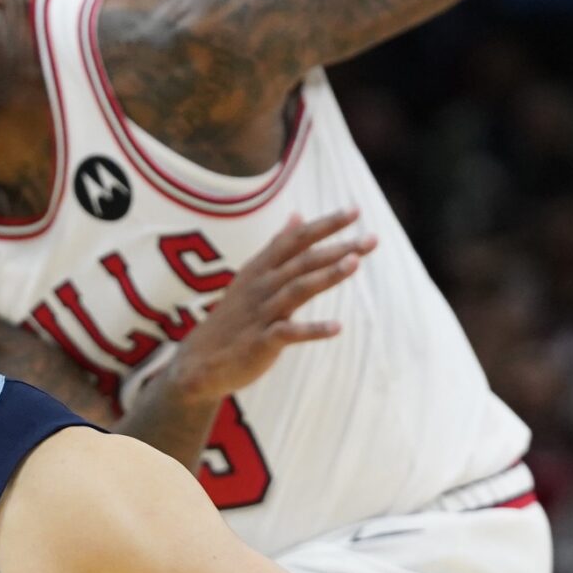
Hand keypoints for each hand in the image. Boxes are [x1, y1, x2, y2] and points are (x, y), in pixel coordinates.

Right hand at [140, 211, 376, 407]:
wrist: (200, 362)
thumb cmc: (234, 317)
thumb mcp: (253, 276)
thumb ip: (278, 247)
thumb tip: (298, 216)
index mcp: (261, 268)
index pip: (296, 239)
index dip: (325, 224)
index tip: (355, 211)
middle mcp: (262, 285)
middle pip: (303, 260)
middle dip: (338, 247)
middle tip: (372, 239)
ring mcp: (261, 313)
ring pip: (297, 289)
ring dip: (326, 276)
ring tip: (355, 264)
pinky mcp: (260, 342)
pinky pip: (289, 332)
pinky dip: (313, 330)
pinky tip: (337, 328)